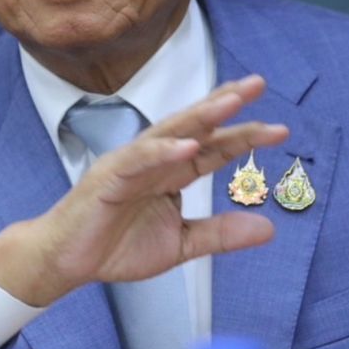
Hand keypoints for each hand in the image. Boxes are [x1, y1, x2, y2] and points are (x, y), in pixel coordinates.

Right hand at [0, 74, 286, 306]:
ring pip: (169, 132)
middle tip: (258, 85)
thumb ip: (221, 235)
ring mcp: (130, 164)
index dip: (244, 137)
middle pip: (195, 126)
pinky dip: (163, 151)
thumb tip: (270, 230)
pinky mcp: (109, 177)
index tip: (279, 129)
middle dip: (226, 105)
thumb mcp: (181, 244)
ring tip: (229, 102)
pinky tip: (188, 145)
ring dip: (199, 115)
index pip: (213, 148)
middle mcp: (154, 160)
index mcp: (171, 173)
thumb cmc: (116, 245)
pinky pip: (139, 159)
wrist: (68, 263)